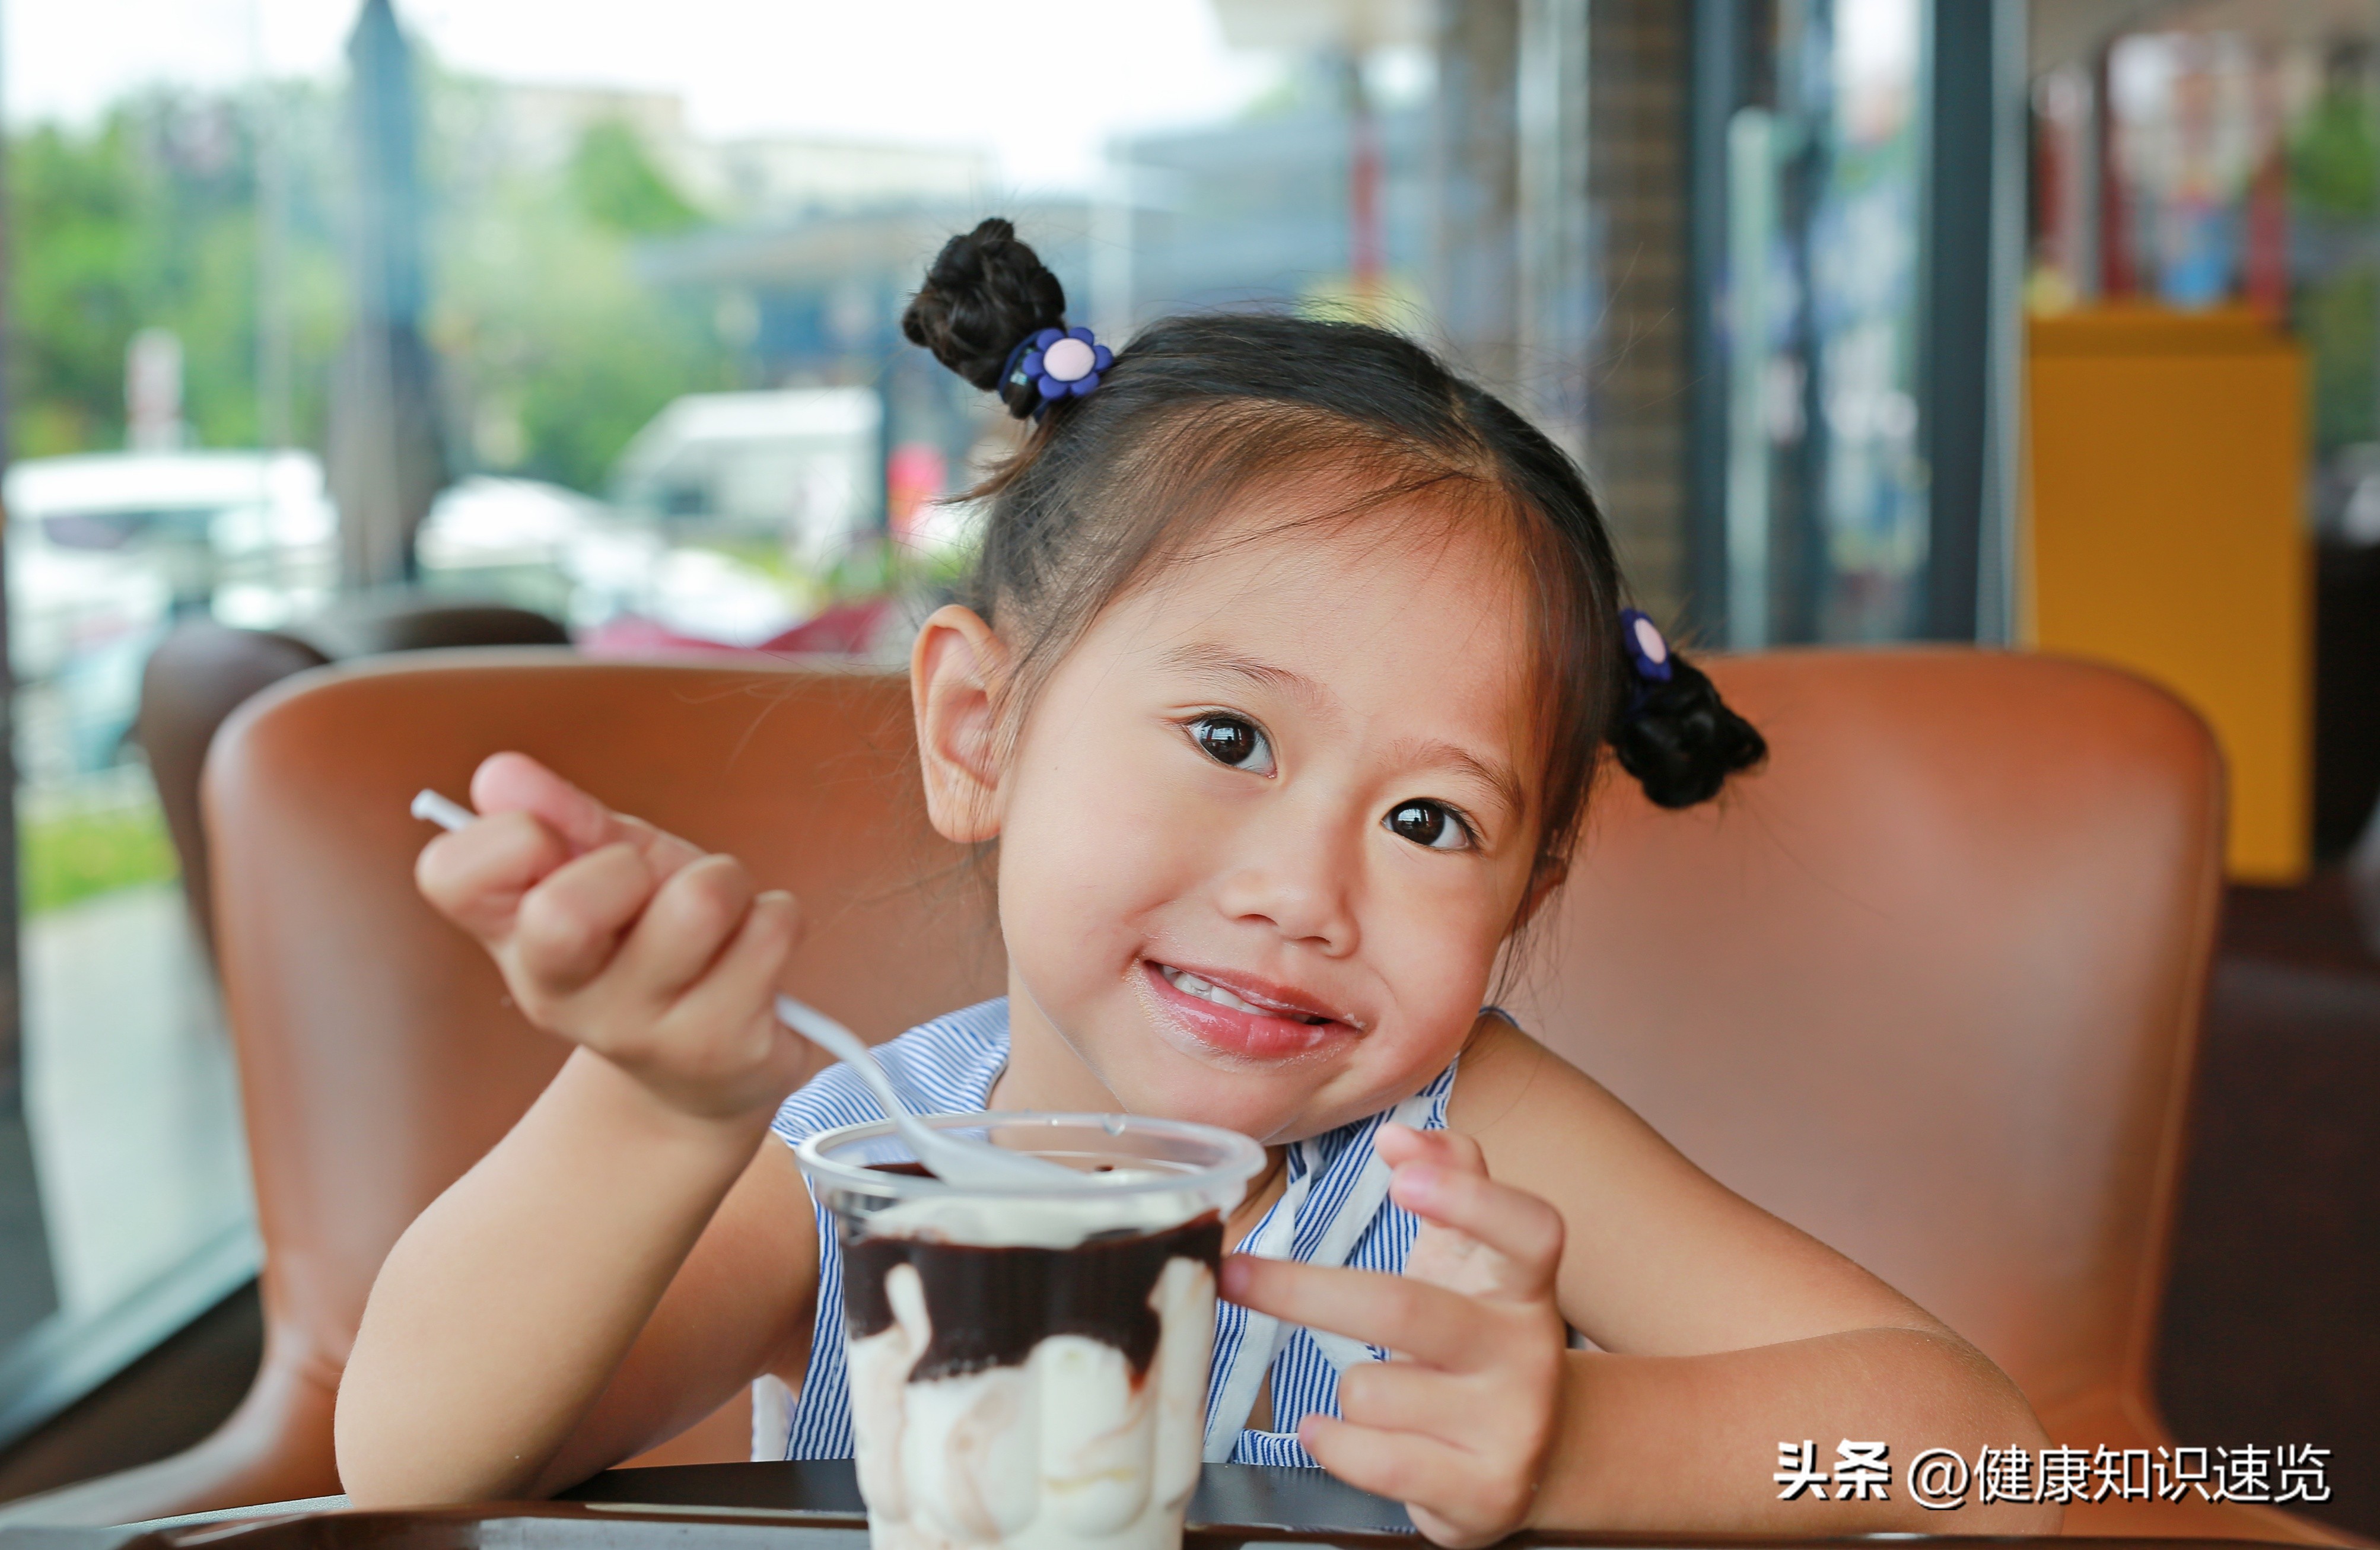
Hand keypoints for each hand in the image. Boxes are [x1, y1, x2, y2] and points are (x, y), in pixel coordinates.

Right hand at [414, 752, 810, 1123]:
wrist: (709, 1070)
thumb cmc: (654, 940)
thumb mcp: (609, 867)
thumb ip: (562, 817)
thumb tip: (500, 774)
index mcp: (512, 938)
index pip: (451, 873)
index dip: (516, 832)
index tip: (560, 844)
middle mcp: (559, 996)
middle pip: (562, 913)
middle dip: (631, 864)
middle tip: (649, 885)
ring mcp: (639, 1032)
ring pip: (700, 903)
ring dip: (726, 881)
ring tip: (717, 915)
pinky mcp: (724, 1049)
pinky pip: (772, 930)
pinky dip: (776, 917)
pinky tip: (751, 957)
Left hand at [1219, 1125, 1566, 1547]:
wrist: (1533, 1456)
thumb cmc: (1476, 1337)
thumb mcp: (1472, 1258)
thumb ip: (1449, 1177)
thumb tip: (1398, 1135)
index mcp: (1524, 1284)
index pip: (1528, 1230)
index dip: (1470, 1200)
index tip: (1398, 1175)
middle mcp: (1528, 1351)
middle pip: (1408, 1309)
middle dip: (1306, 1291)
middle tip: (1237, 1273)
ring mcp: (1511, 1426)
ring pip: (1373, 1390)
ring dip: (1346, 1388)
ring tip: (1372, 1393)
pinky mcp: (1483, 1490)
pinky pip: (1373, 1458)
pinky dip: (1332, 1440)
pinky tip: (1327, 1430)